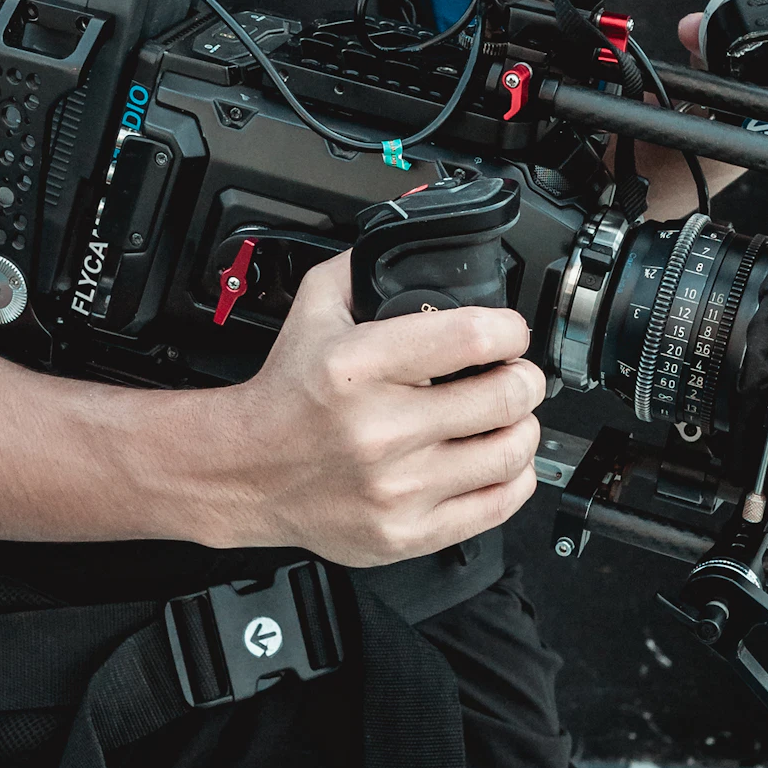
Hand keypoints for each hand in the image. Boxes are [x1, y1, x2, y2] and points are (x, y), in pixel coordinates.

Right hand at [215, 251, 543, 566]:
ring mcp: (397, 487)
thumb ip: (365, 266)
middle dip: (524, 378)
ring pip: (511, 451)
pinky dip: (513, 478)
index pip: (474, 338)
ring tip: (506, 418)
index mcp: (361, 366)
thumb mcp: (315, 308)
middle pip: (507, 396)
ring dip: (522, 428)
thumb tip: (417, 235)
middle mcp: (380, 429)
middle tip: (514, 375)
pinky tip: (495, 461)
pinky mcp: (406, 532)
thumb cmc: (286, 395)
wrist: (244, 471)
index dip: (510, 331)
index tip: (508, 334)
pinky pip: (498, 504)